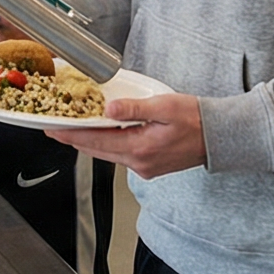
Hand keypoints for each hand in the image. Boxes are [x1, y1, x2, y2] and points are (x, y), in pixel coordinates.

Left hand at [49, 88, 206, 175]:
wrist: (221, 136)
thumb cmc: (197, 119)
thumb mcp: (164, 107)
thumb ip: (134, 109)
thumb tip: (108, 110)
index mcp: (140, 149)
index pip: (96, 142)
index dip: (71, 135)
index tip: (53, 130)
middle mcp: (139, 163)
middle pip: (97, 151)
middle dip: (74, 139)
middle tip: (54, 129)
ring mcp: (145, 167)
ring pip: (108, 154)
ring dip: (90, 141)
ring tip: (72, 129)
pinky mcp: (150, 165)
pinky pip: (121, 154)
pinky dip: (107, 144)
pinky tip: (101, 134)